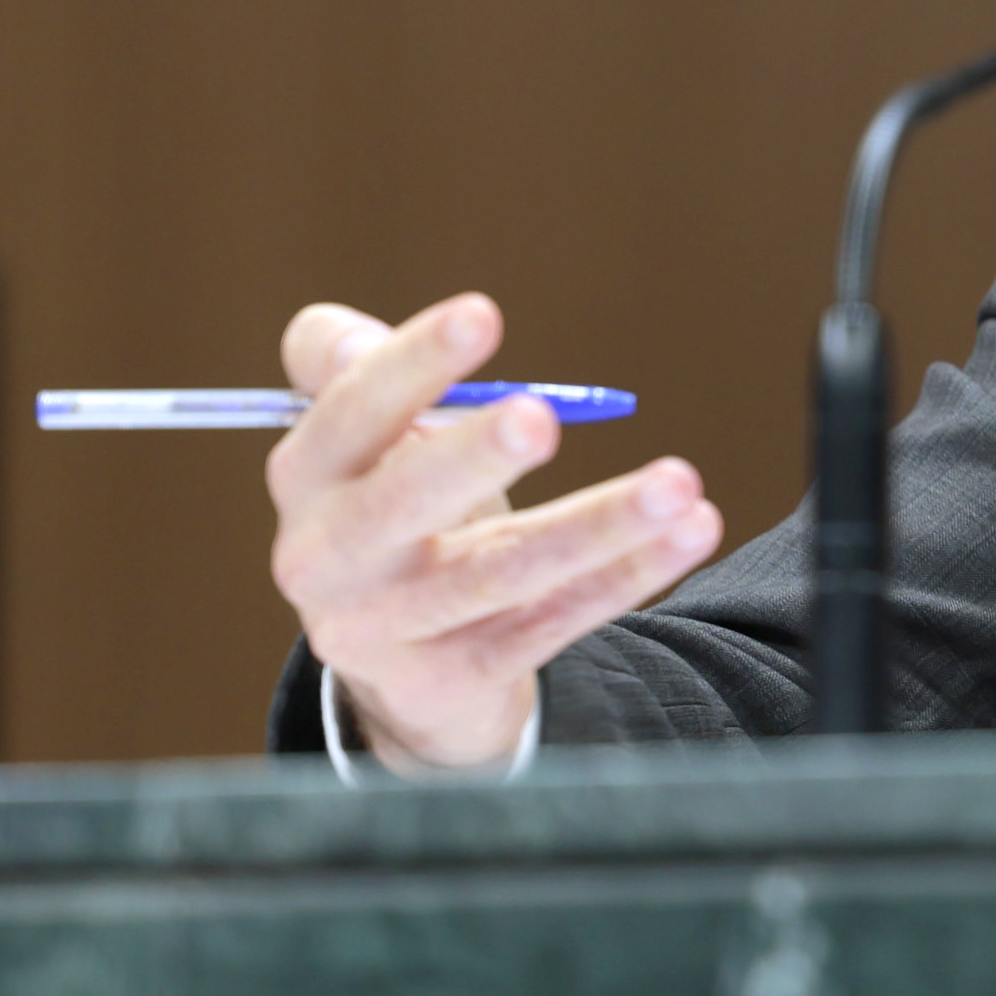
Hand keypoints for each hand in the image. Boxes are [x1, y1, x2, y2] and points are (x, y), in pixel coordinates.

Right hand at [265, 292, 721, 772]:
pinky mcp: (451, 680)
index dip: (409, 365)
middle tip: (542, 419)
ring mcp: (384, 631)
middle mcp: (324, 560)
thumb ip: (347, 369)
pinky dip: (624, 576)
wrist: (398, 665)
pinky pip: (549, 623)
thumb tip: (353, 337)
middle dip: (472, 458)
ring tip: (678, 483)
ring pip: (499, 572)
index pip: (348, 414)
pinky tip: (690, 531)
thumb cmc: (399, 505)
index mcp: (306, 479)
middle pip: (399, 504)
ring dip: (596, 525)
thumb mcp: (366, 439)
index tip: (483, 314)